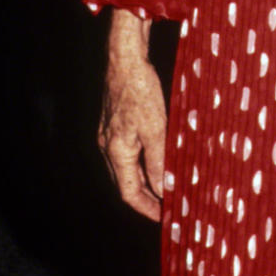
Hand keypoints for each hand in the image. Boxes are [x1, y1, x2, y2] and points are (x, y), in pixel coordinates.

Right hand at [100, 11, 166, 220]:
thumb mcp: (155, 128)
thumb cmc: (139, 90)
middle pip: (125, 183)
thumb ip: (159, 161)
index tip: (164, 218)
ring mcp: (108, 134)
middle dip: (146, 198)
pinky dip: (142, 162)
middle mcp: (107, 147)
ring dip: (144, 181)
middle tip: (168, 207)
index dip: (147, 208)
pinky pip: (126, 152)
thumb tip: (165, 189)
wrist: (125, 57)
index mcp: (115, 152)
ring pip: (125, 169)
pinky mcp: (114, 122)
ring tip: (166, 187)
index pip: (129, 194)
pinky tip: (157, 157)